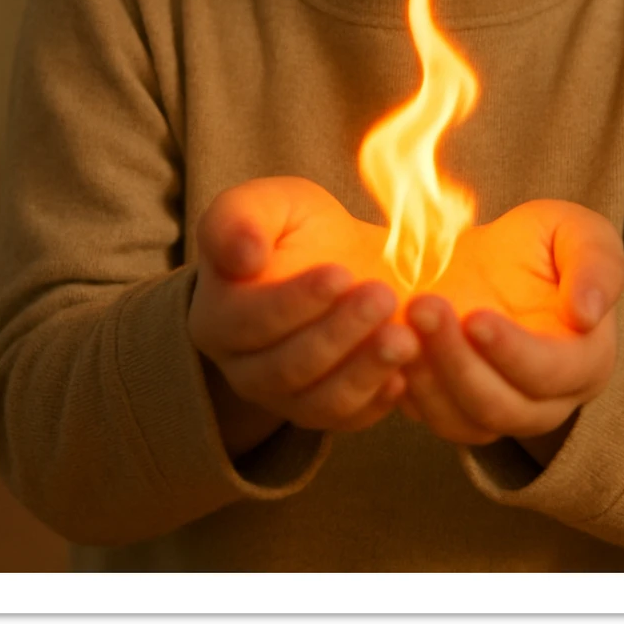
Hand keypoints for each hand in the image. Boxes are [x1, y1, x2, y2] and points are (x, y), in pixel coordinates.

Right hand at [189, 177, 418, 452]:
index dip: (295, 301)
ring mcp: (284, 399)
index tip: (340, 272)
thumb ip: (241, 218)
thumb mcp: (270, 204)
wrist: (338, 263)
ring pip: (318, 402)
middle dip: (339, 333)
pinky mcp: (324, 413)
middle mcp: (244, 368)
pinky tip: (406, 374)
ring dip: (364, 371)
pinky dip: (377, 401)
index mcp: (218, 316)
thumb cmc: (297, 230)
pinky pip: (348, 419)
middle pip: (287, 367)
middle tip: (383, 297)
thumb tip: (242, 256)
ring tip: (406, 338)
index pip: (251, 321)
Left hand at [399, 200, 623, 450]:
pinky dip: (407, 391)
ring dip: (427, 378)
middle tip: (422, 305)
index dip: (513, 351)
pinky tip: (386, 348)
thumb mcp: (577, 232)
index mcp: (585, 361)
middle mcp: (545, 403)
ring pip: (462, 421)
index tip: (475, 317)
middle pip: (501, 405)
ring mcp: (498, 414)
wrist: (494, 266)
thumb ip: (596, 263)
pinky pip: (430, 419)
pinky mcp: (455, 414)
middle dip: (457, 359)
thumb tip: (589, 313)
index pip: (551, 373)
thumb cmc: (543, 247)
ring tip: (399, 324)